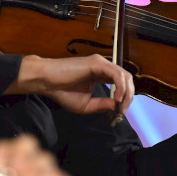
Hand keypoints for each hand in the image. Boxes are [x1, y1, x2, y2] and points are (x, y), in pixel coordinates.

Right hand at [6, 54, 134, 115]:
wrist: (47, 81)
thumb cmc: (62, 92)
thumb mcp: (86, 105)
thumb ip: (102, 105)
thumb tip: (117, 106)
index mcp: (100, 75)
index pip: (122, 83)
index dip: (125, 98)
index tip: (120, 112)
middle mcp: (103, 67)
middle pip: (127, 78)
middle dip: (129, 96)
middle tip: (123, 111)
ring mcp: (100, 63)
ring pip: (124, 75)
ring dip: (127, 93)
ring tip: (120, 106)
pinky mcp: (97, 63)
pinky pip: (116, 74)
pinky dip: (120, 87)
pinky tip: (117, 98)